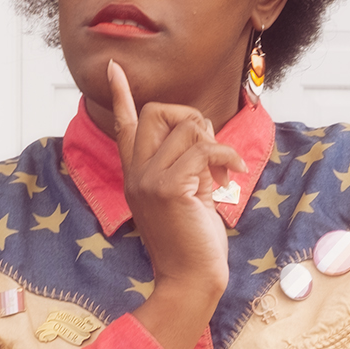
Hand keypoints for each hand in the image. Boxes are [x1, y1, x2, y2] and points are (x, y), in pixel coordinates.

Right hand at [107, 59, 241, 348]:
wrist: (191, 281)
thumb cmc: (194, 243)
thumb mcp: (187, 197)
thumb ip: (185, 167)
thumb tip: (202, 135)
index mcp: (136, 175)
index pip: (125, 126)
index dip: (121, 95)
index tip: (114, 67)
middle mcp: (135, 174)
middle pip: (159, 112)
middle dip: (194, 118)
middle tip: (212, 151)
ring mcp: (148, 180)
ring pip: (187, 127)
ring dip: (216, 143)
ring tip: (224, 173)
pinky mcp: (169, 188)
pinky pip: (204, 148)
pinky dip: (227, 156)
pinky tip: (235, 175)